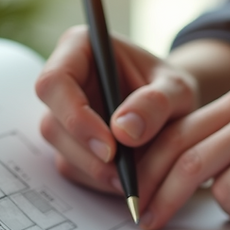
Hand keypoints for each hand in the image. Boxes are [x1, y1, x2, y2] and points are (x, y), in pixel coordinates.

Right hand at [35, 25, 198, 193]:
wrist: (172, 108)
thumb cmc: (170, 89)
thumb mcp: (177, 89)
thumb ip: (156, 102)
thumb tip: (124, 131)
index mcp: (79, 48)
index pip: (55, 82)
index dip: (75, 116)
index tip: (110, 146)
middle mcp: (63, 82)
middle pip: (52, 123)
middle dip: (86, 153)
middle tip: (124, 174)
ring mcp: (62, 115)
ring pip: (61, 151)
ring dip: (95, 171)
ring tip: (133, 178)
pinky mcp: (69, 144)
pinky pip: (73, 169)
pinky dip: (99, 180)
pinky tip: (126, 179)